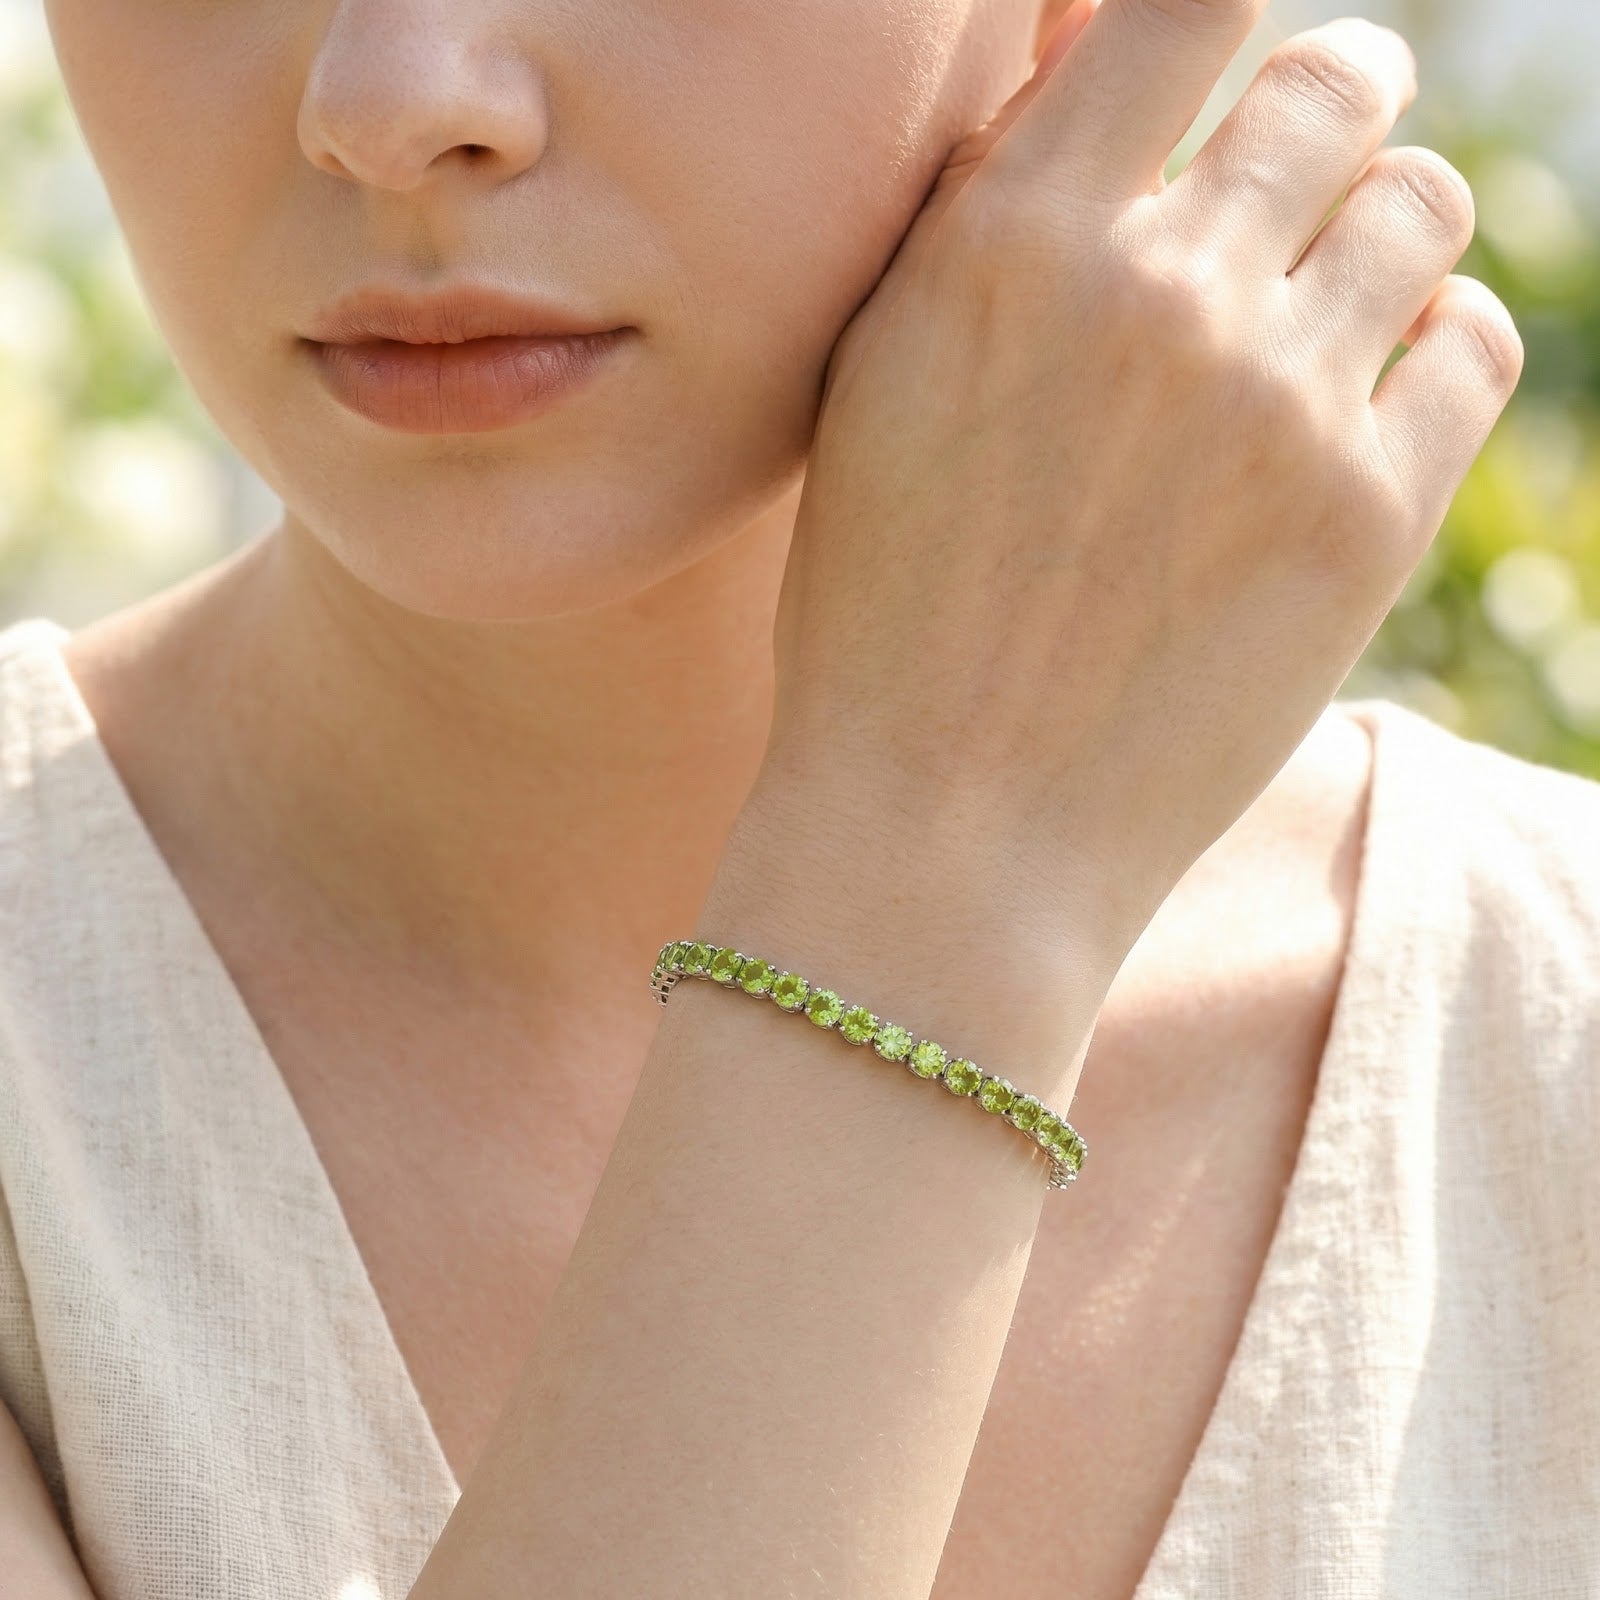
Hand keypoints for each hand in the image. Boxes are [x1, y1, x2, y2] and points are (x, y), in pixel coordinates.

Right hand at [757, 0, 1522, 959]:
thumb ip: (982, 213)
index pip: (1189, 1)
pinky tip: (1356, 404)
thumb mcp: (878, 386)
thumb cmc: (883, 612)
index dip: (1216, 25)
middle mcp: (1163, 295)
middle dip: (1323, 114)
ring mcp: (1281, 405)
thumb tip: (1090, 67)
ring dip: (1378, 232)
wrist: (948, 831)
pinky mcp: (1370, 518)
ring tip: (1318, 311)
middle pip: (1342, 84)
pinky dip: (1428, 348)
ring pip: (1425, 204)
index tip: (1210, 82)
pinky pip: (1471, 345)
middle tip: (1291, 183)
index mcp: (1017, 244)